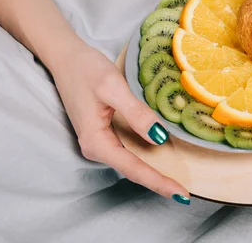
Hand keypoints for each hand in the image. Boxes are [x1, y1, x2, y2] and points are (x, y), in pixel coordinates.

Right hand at [48, 42, 190, 204]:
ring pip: (131, 163)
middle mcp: (96, 147)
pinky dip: (146, 159)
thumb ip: (136, 113)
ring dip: (153, 173)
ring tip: (177, 184)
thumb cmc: (86, 70)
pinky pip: (128, 152)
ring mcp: (100, 142)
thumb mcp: (113, 88)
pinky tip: (161, 161)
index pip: (134, 168)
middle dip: (158, 183)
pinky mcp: (104, 134)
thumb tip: (159, 138)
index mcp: (96, 142)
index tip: (181, 194)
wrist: (66, 58)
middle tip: (185, 194)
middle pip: (133, 171)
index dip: (159, 182)